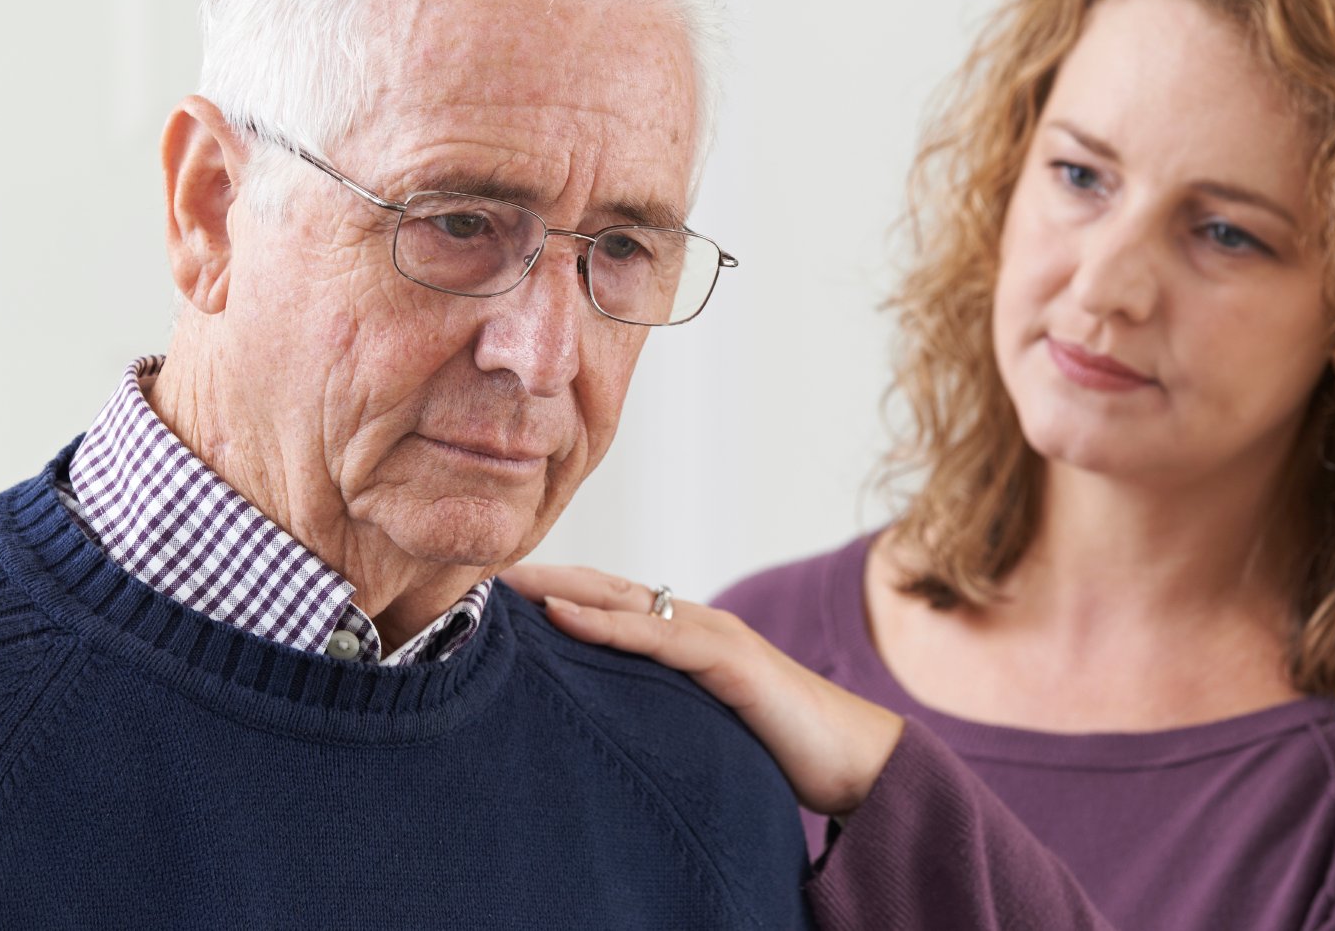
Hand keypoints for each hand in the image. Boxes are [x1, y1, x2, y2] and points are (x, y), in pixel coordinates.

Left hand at [498, 563, 904, 817]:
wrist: (857, 761)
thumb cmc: (781, 749)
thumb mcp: (702, 725)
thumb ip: (660, 712)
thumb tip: (605, 730)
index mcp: (687, 637)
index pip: (608, 602)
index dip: (553, 590)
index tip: (492, 592)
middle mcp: (695, 624)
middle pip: (604, 587)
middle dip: (542, 576)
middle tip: (476, 572)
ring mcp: (713, 637)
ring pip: (622, 600)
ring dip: (558, 587)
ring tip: (500, 582)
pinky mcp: (731, 662)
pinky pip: (656, 639)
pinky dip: (604, 624)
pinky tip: (560, 616)